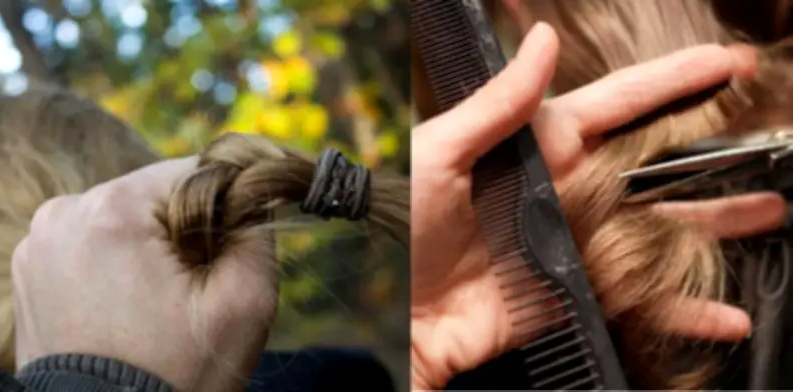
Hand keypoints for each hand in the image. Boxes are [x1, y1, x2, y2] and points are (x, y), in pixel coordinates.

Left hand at [12, 157, 277, 391]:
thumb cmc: (177, 375)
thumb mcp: (245, 302)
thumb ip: (259, 230)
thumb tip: (252, 196)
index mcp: (110, 211)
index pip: (195, 171)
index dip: (226, 209)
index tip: (228, 259)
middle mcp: (62, 214)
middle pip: (157, 196)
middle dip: (186, 232)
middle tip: (194, 293)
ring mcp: (38, 244)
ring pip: (127, 220)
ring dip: (153, 250)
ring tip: (160, 308)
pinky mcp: (31, 271)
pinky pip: (95, 246)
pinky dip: (120, 267)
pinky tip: (130, 311)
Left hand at [410, 23, 784, 389]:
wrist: (388, 312)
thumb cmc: (399, 225)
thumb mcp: (439, 154)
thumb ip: (496, 105)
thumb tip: (542, 42)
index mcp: (536, 150)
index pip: (617, 106)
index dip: (671, 83)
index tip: (724, 64)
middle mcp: (564, 193)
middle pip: (652, 166)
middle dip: (712, 153)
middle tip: (768, 143)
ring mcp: (573, 246)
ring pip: (658, 229)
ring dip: (716, 222)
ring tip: (770, 210)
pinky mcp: (571, 297)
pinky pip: (635, 300)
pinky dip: (681, 311)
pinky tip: (723, 314)